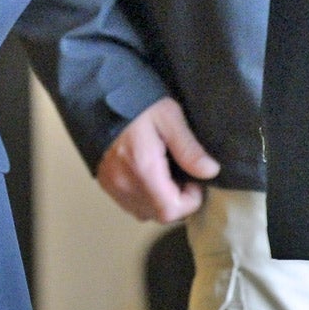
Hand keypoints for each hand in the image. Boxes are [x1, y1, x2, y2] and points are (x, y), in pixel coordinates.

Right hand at [94, 95, 218, 223]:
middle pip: (159, 215)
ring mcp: (111, 185)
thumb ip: (188, 147)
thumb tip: (210, 172)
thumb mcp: (169, 116)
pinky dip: (145, 197)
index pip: (171, 210)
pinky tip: (148, 174)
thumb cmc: (136, 103)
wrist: (98, 94)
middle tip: (181, 173)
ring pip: (145, 213)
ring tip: (165, 173)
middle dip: (177, 201)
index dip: (190, 200)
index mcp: (142, 167)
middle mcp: (123, 183)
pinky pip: (130, 204)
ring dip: (161, 201)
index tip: (193, 178)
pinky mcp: (105, 183)